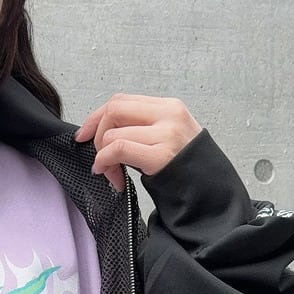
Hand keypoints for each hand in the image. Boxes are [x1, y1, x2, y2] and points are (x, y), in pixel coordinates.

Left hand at [73, 93, 201, 193]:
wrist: (210, 193)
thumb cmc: (185, 169)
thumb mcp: (168, 137)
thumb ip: (141, 127)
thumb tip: (102, 130)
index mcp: (169, 107)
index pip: (121, 100)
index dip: (96, 117)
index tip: (84, 134)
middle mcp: (169, 115)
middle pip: (113, 111)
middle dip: (97, 136)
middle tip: (100, 160)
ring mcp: (166, 134)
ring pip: (112, 134)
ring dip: (103, 158)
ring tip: (112, 175)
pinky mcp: (161, 155)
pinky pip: (118, 149)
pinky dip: (106, 163)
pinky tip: (112, 177)